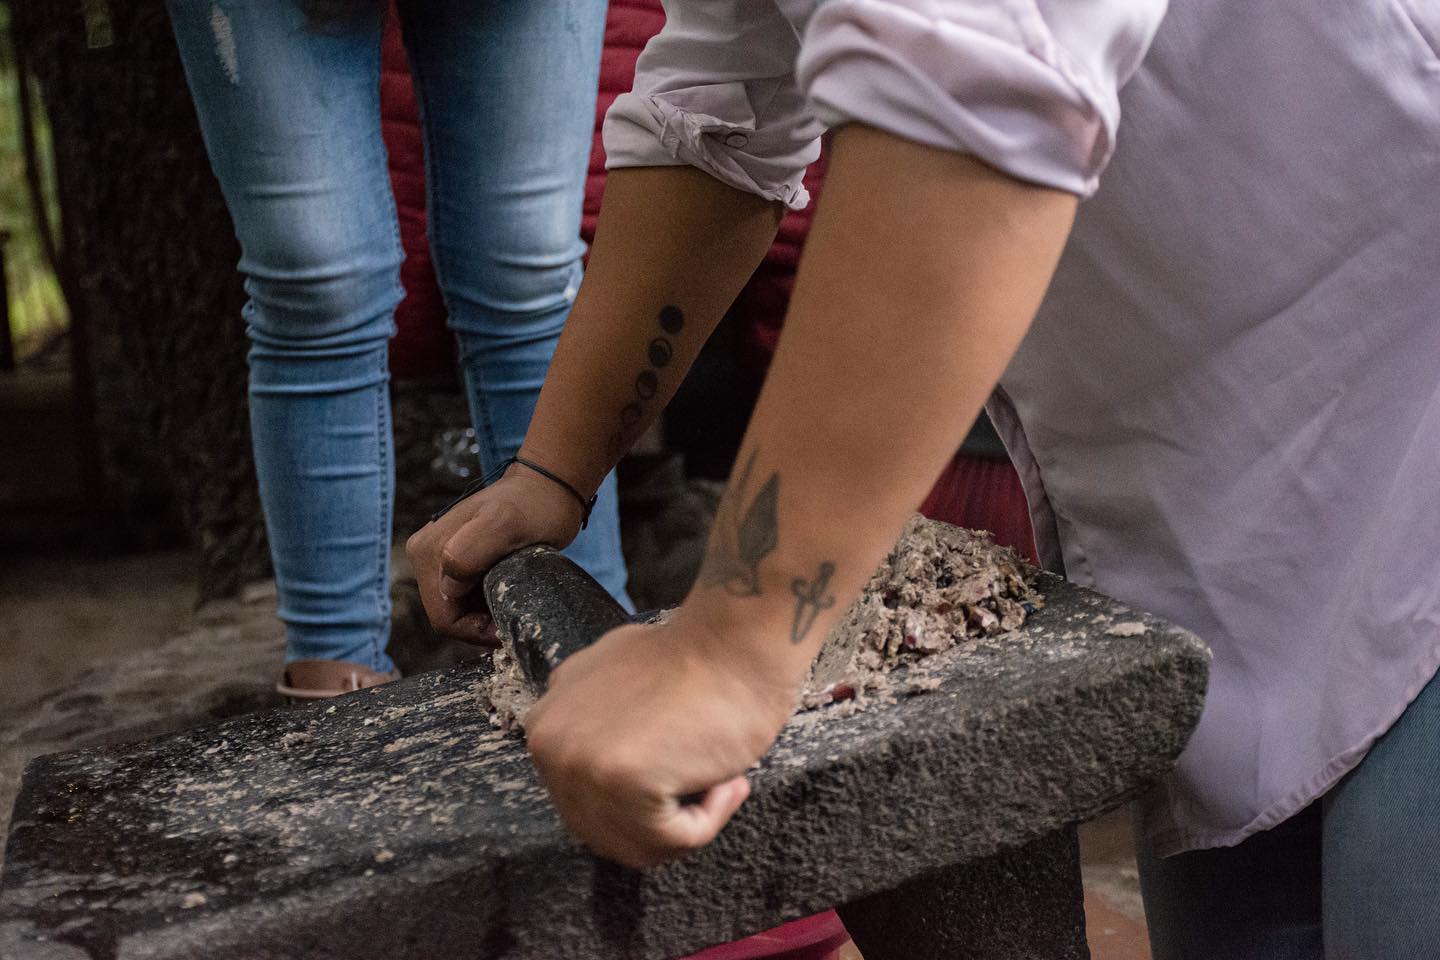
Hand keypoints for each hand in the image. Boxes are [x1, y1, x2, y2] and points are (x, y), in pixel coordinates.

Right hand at [405, 468, 583, 643]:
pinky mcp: (450, 559)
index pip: (444, 618)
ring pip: (455, 609)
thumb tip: (447, 584)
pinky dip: (483, 602)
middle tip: (512, 611)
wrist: (545, 487)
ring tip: (511, 596)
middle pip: (447, 615)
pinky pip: (462, 597)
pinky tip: (504, 589)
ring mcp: (435, 557)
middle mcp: (423, 554)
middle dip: (479, 623)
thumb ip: (470, 552)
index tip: (508, 623)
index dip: (477, 630)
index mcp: (427, 552)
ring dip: (483, 613)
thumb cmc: (533, 506)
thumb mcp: (506, 526)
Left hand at [526, 612, 795, 867]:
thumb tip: (610, 770)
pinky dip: (710, 820)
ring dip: (691, 822)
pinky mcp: (620, 781)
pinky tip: (728, 781)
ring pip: (638, 845)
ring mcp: (579, 764)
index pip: (586, 805)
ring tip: (722, 779)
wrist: (734, 638)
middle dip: (664, 819)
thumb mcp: (619, 686)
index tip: (686, 773)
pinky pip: (671, 839)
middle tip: (710, 784)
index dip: (645, 802)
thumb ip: (597, 726)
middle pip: (605, 832)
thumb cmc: (697, 661)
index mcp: (545, 725)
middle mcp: (548, 744)